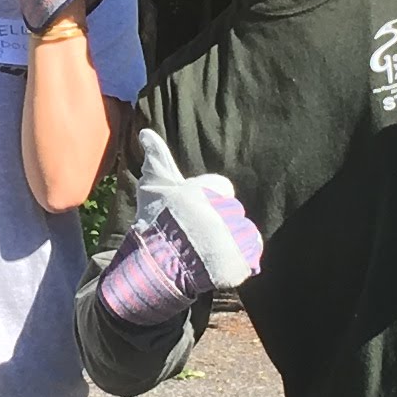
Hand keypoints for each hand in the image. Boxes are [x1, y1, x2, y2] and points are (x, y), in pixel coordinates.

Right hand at [89, 128, 263, 328]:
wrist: (155, 264)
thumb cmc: (154, 220)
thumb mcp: (152, 183)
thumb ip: (156, 155)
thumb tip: (146, 131)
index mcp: (208, 191)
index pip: (223, 188)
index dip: (207, 199)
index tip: (191, 212)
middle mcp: (224, 212)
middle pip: (233, 211)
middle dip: (218, 220)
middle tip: (195, 234)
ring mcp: (234, 240)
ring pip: (242, 233)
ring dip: (229, 240)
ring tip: (206, 249)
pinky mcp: (240, 263)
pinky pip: (251, 256)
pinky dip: (240, 259)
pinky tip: (219, 261)